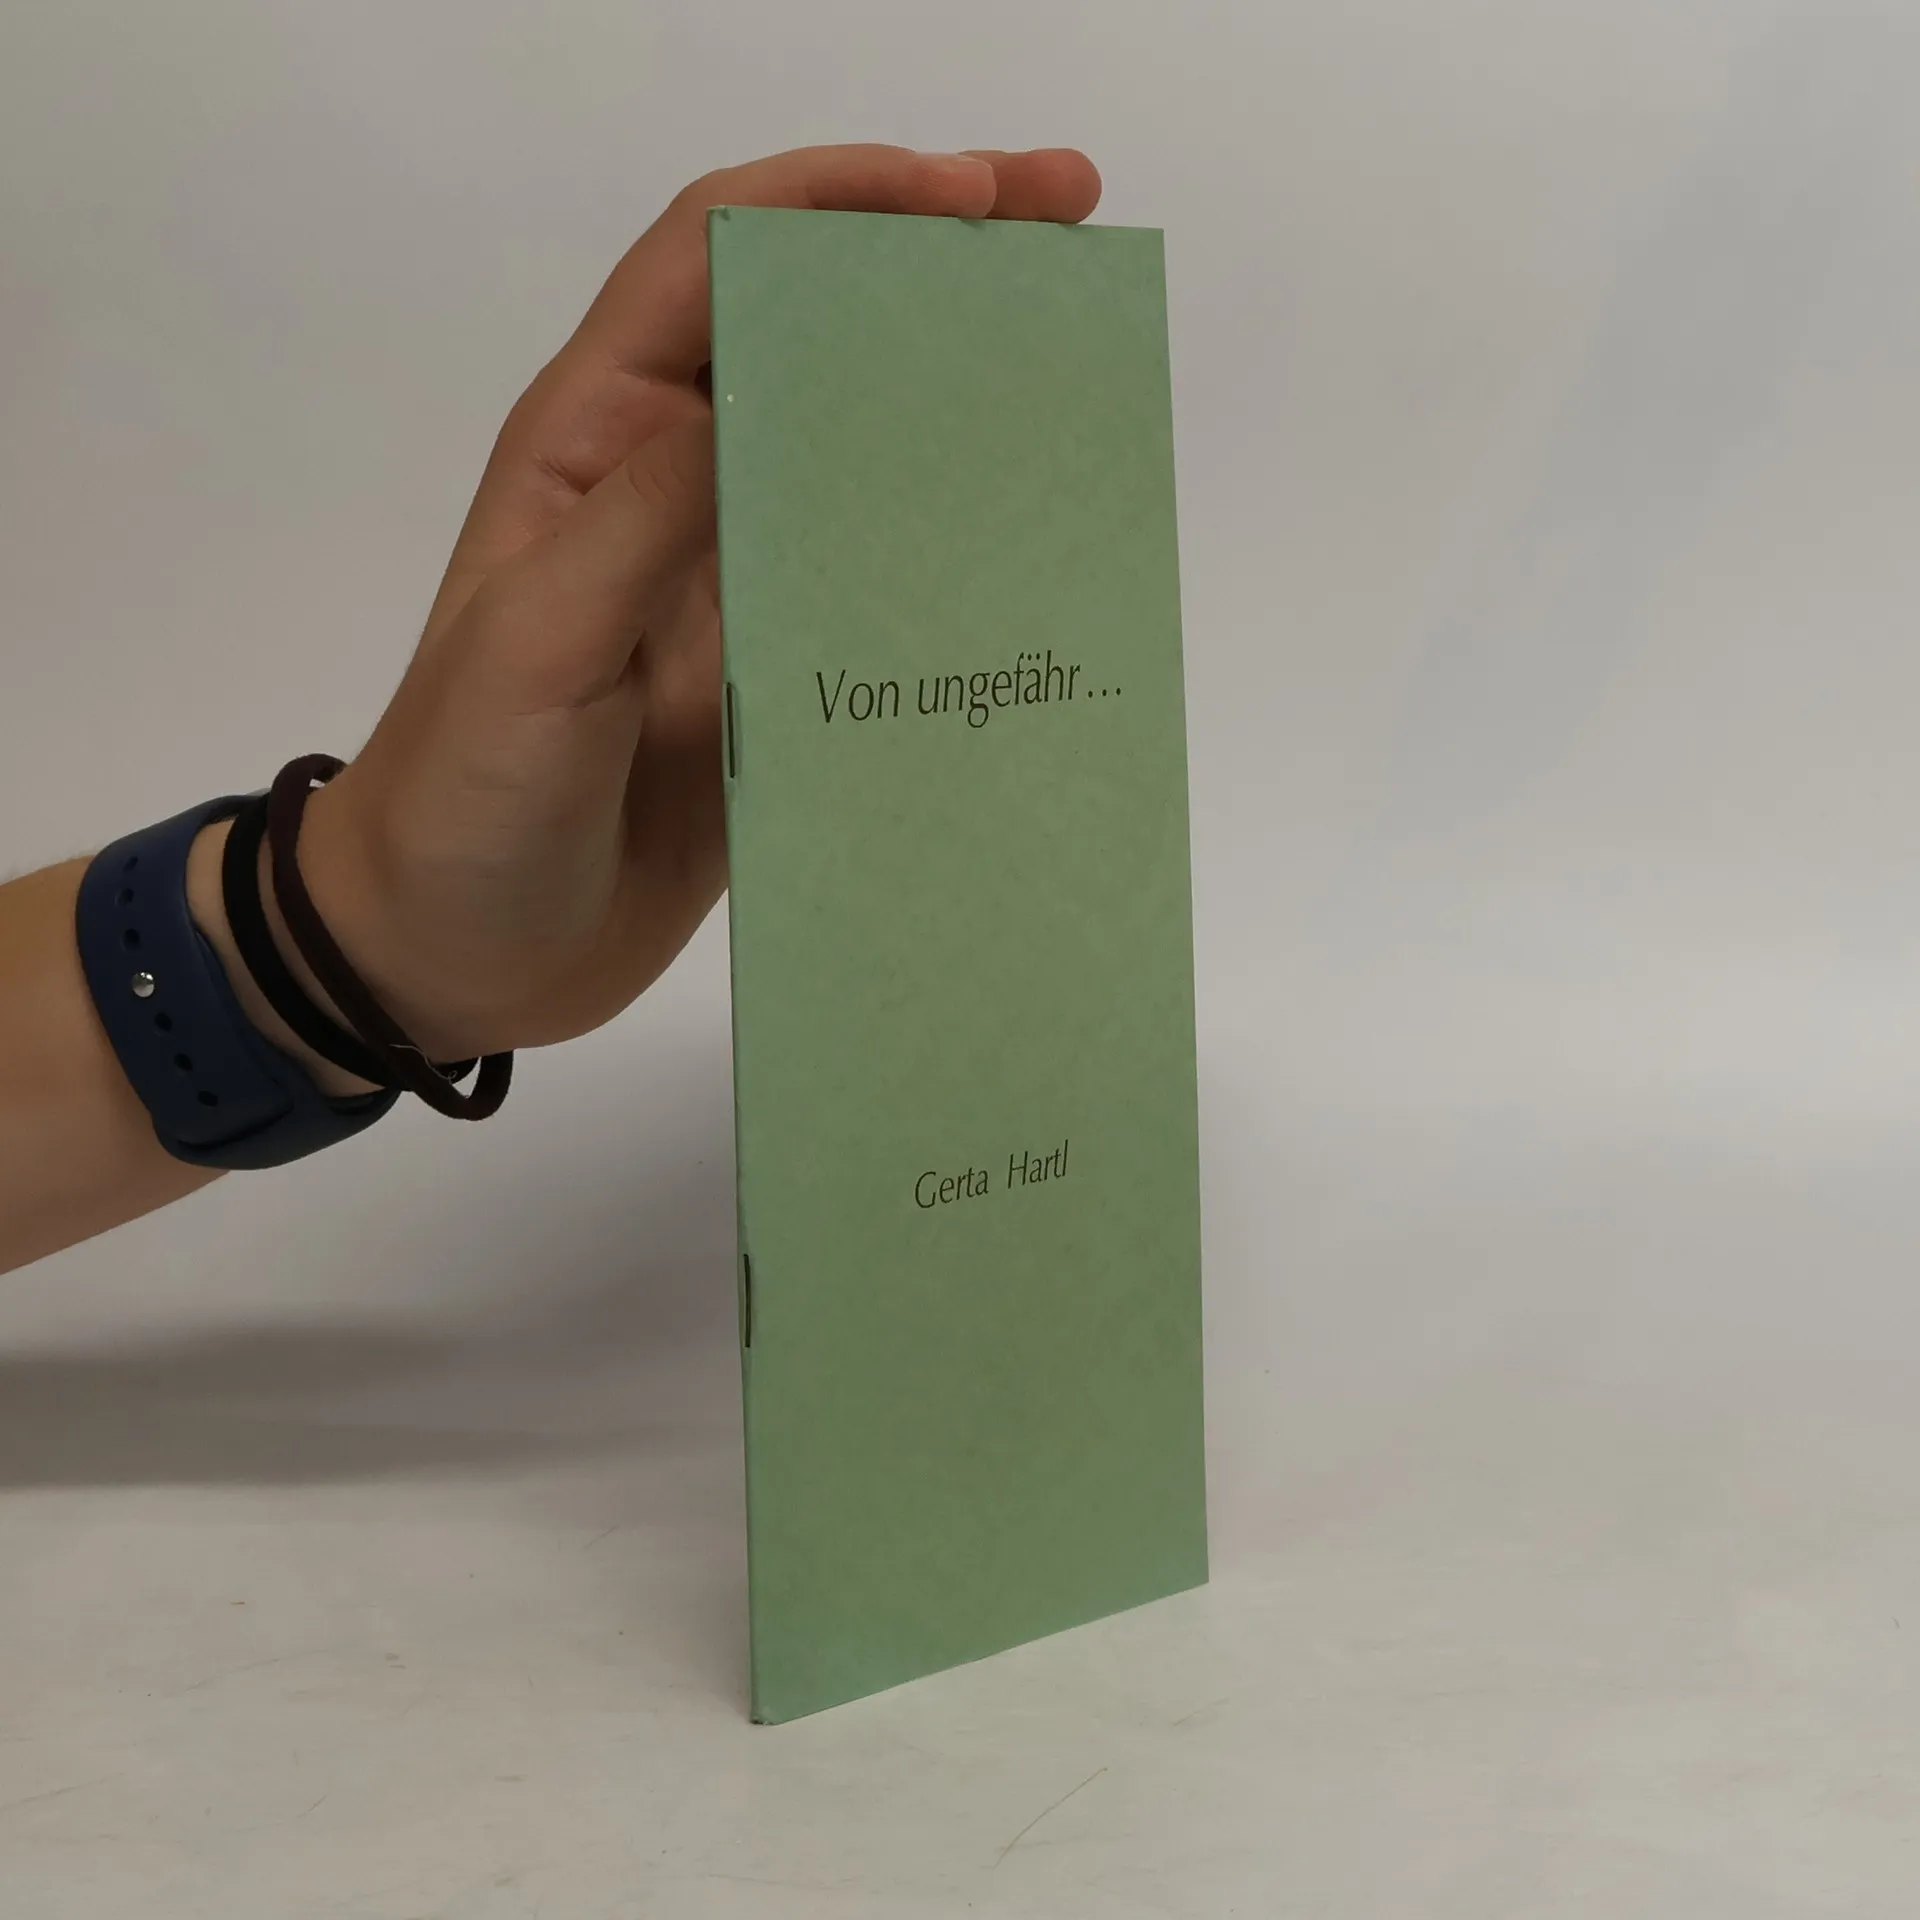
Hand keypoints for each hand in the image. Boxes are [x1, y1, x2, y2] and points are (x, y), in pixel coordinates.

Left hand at [240, 144, 1101, 1067]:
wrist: (448, 952)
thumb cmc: (460, 796)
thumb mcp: (537, 648)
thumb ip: (647, 521)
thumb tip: (782, 389)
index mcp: (595, 446)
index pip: (717, 262)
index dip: (840, 201)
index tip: (975, 198)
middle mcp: (671, 493)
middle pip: (812, 338)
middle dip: (934, 274)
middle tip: (1072, 233)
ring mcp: (730, 587)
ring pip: (861, 458)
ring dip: (962, 409)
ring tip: (1082, 378)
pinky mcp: (776, 681)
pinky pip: (875, 590)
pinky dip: (954, 556)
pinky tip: (1033, 558)